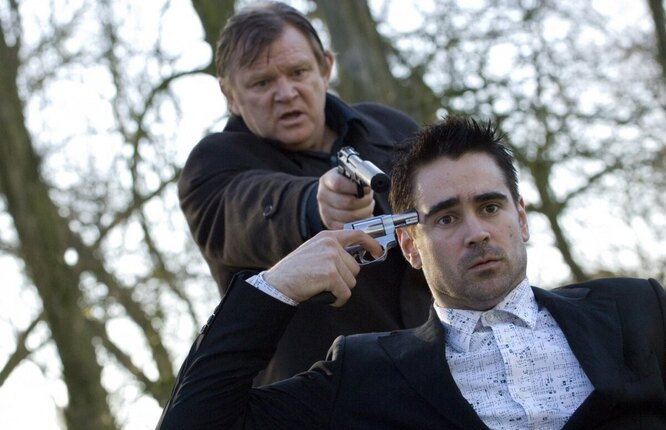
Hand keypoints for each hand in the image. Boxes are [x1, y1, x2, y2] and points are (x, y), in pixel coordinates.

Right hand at [263, 230, 382, 306]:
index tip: (378, 252)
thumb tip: (353, 263)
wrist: (278, 284)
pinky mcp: (330, 273)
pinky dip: (337, 300)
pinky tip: (324, 296)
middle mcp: (330, 244)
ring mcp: (331, 258)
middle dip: (343, 279)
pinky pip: (345, 293)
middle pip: (355, 268)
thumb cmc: (294, 272)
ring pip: (351, 282)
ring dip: (339, 290)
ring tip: (321, 287)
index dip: (371, 243)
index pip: (357, 234)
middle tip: (324, 281)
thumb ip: (332, 252)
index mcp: (327, 237)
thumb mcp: (314, 251)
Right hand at [317, 168, 374, 229]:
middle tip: (370, 199)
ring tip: (367, 207)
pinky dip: (360, 222)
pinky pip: (349, 226)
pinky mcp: (330, 224)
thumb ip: (358, 178)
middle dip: (365, 201)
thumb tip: (374, 184)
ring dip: (365, 212)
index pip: (339, 184)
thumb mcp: (349, 175)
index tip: (367, 188)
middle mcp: (323, 196)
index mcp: (327, 181)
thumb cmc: (346, 183)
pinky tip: (363, 216)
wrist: (333, 195)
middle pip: (348, 202)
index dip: (355, 187)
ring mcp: (325, 212)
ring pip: (351, 216)